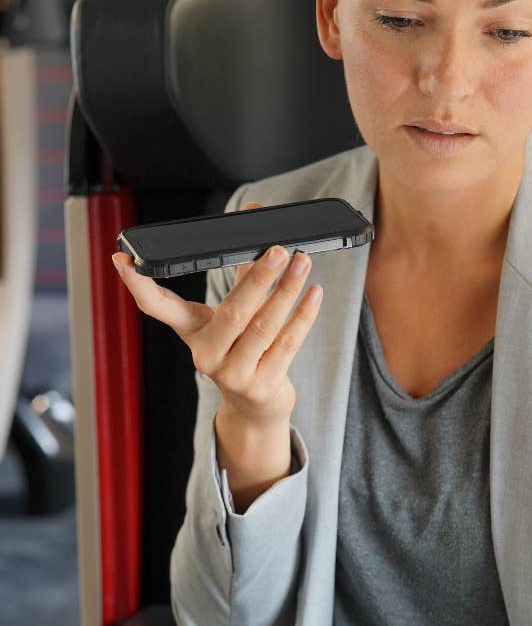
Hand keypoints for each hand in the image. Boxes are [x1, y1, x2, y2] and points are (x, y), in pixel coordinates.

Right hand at [111, 201, 322, 429]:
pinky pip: (287, 344)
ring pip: (265, 327)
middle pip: (233, 312)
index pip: (158, 307)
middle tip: (278, 250)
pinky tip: (313, 294)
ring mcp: (235, 375)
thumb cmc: (240, 349)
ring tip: (303, 263)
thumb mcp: (226, 317)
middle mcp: (207, 356)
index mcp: (192, 333)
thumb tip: (254, 219)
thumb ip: (241, 272)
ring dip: (287, 291)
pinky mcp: (263, 385)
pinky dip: (302, 317)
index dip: (138, 284)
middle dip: (259, 277)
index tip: (123, 259)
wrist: (255, 407)